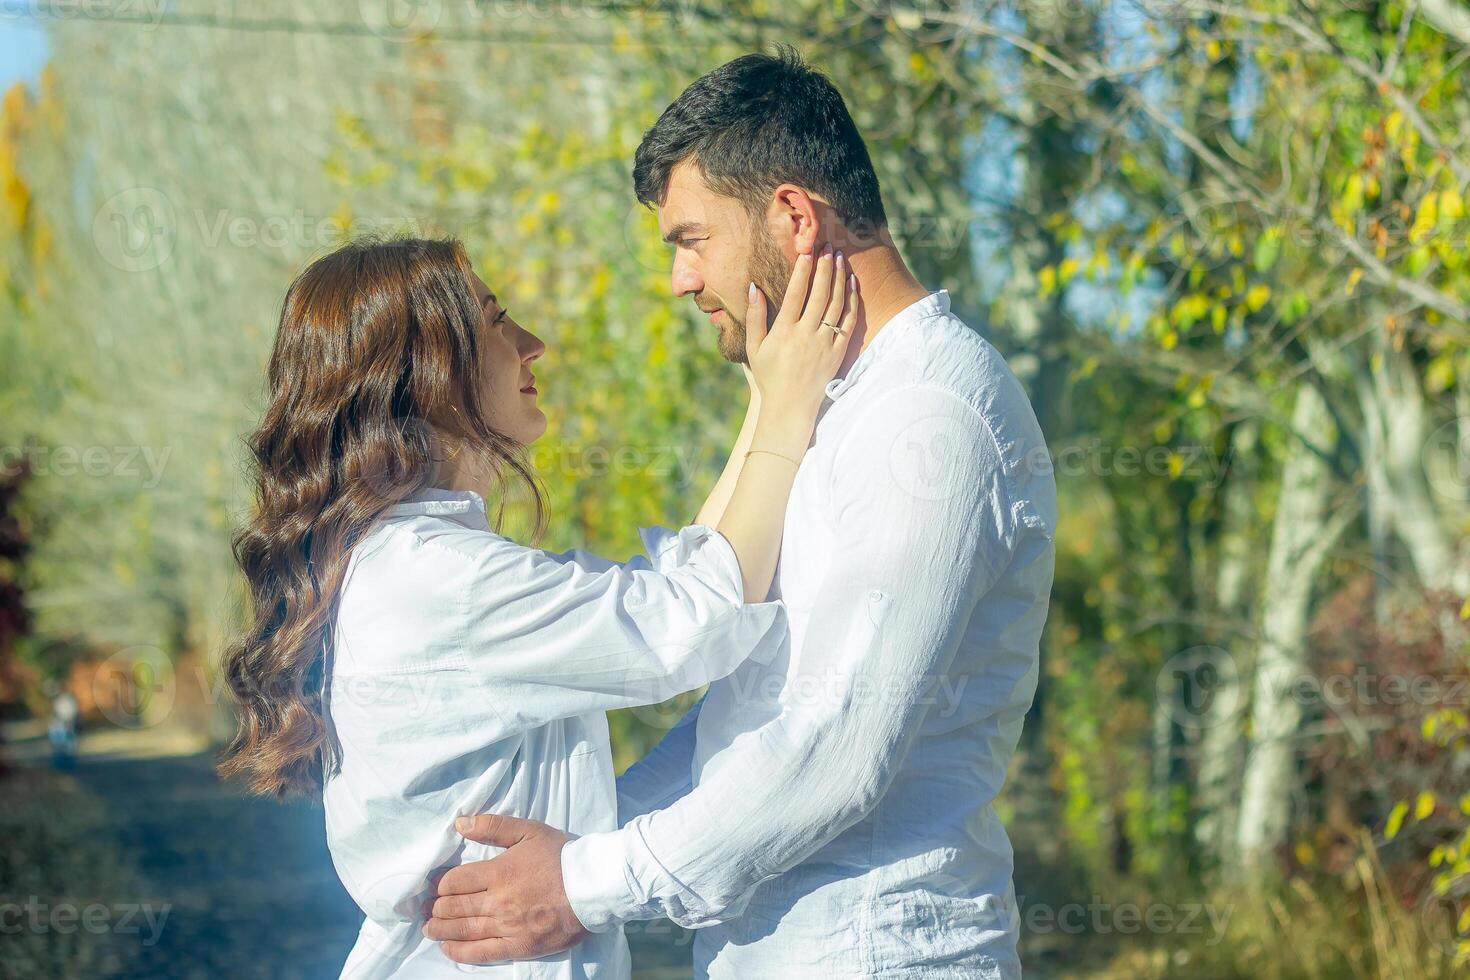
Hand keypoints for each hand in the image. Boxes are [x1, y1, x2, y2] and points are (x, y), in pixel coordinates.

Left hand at [423, 814, 589, 964]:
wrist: (593, 887)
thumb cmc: (561, 856)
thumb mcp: (529, 831)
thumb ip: (493, 826)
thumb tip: (459, 824)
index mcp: (498, 872)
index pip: (454, 882)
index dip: (438, 885)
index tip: (432, 887)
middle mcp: (498, 901)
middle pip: (453, 907)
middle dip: (435, 908)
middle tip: (426, 909)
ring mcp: (506, 927)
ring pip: (462, 930)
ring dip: (439, 930)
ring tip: (429, 928)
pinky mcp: (517, 946)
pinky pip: (480, 953)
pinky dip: (459, 952)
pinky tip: (447, 948)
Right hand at [745, 244, 857, 424]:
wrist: (791, 407)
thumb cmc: (768, 376)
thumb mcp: (754, 348)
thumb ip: (755, 316)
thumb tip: (754, 287)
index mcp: (784, 332)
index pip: (796, 294)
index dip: (802, 270)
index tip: (806, 251)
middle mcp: (806, 336)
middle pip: (819, 294)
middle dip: (824, 267)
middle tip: (828, 246)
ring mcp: (825, 344)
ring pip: (836, 304)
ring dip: (839, 278)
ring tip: (840, 257)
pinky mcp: (838, 352)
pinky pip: (848, 322)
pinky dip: (852, 300)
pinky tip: (851, 284)